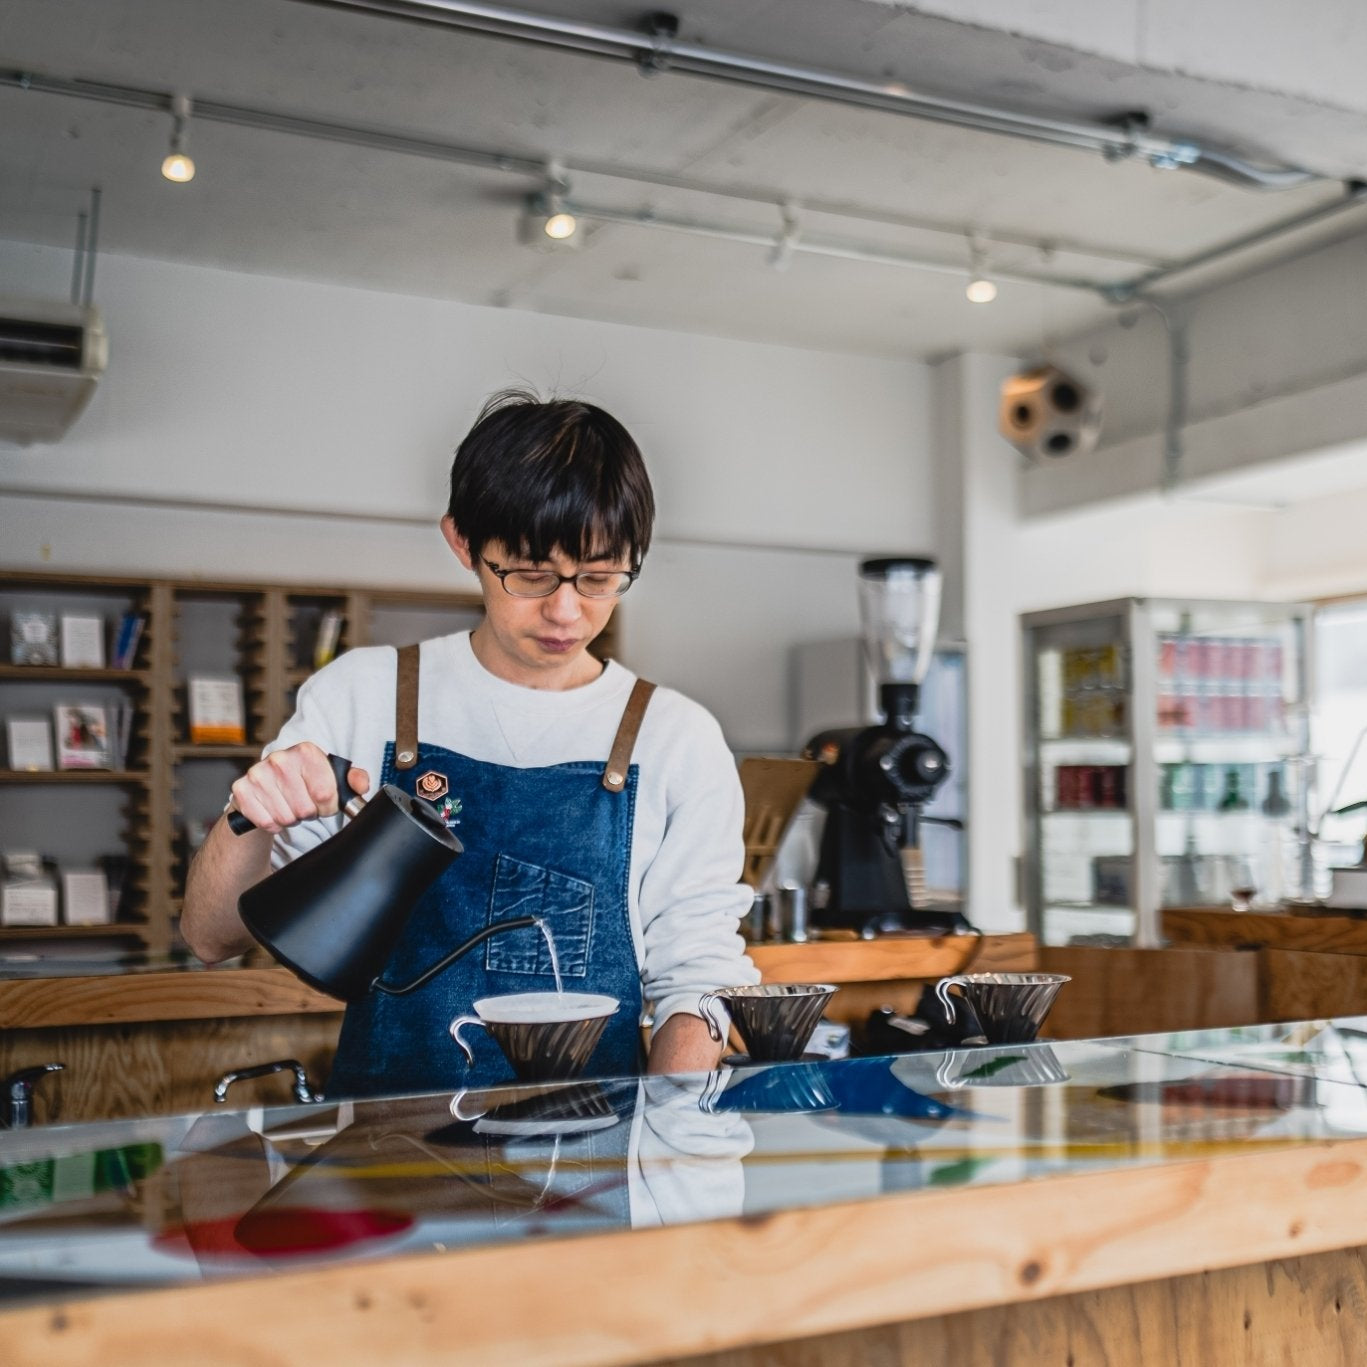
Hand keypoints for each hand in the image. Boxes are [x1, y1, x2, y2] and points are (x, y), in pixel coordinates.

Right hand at [227, 742, 368, 833]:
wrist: (265, 787)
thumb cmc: (303, 781)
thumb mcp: (331, 776)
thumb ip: (353, 779)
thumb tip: (360, 785)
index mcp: (306, 752)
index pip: (326, 793)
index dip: (328, 805)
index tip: (325, 802)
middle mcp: (280, 758)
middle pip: (306, 808)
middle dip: (309, 813)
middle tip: (304, 804)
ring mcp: (258, 774)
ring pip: (286, 818)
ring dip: (291, 819)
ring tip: (289, 806)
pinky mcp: (242, 790)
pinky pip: (266, 822)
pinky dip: (273, 824)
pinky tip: (274, 811)